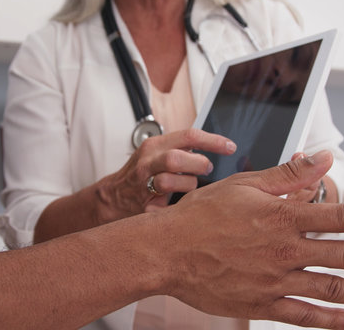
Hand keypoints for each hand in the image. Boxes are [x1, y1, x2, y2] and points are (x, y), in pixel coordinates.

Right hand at [95, 129, 235, 223]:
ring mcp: (142, 183)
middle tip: (207, 168)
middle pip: (177, 158)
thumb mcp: (158, 153)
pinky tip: (179, 204)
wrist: (113, 197)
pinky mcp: (144, 205)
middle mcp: (147, 162)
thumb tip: (215, 148)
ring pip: (170, 182)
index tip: (230, 147)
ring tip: (188, 186)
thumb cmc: (141, 174)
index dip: (213, 141)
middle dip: (198, 164)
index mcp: (154, 145)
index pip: (188, 136)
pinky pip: (167, 206)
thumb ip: (181, 149)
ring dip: (188, 185)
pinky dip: (178, 207)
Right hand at [158, 150, 343, 328]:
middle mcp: (285, 249)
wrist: (166, 250)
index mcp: (282, 217)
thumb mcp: (244, 186)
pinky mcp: (261, 303)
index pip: (341, 216)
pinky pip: (304, 314)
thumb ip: (288, 175)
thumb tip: (322, 159)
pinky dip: (332, 320)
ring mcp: (275, 279)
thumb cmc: (200, 216)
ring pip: (333, 288)